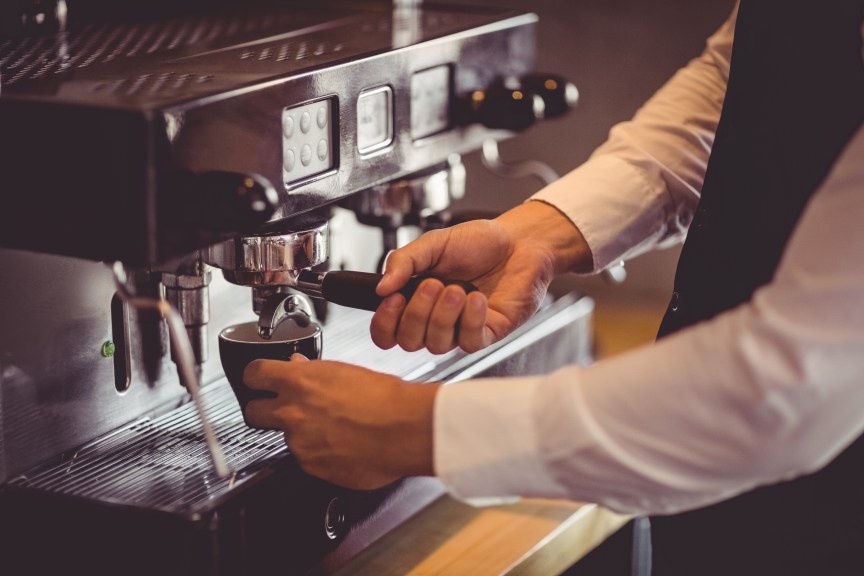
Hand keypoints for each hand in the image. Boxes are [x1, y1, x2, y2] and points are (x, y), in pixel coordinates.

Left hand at [243, 354, 439, 489]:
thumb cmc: (385, 399)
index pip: (253, 374)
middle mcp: (291, 412)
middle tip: (280, 408)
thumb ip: (313, 372)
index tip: (258, 380)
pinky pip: (306, 459)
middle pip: (252, 411)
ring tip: (331, 429)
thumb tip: (300, 368)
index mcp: (298, 381)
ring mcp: (299, 443)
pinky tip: (341, 445)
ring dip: (300, 433)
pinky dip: (319, 453)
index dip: (255, 377)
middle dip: (263, 409)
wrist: (405, 429)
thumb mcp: (344, 372)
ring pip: (285, 437)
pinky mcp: (311, 467)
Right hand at [372, 200, 591, 353]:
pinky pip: (469, 342)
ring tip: (457, 288)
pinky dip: (470, 320)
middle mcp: (435, 319)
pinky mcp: (487, 333)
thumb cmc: (478, 243)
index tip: (393, 299)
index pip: (387, 332)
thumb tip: (380, 286)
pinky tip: (477, 298)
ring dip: (443, 316)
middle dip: (417, 313)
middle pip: (408, 341)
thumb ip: (403, 261)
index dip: (384, 323)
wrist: (519, 241)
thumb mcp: (433, 244)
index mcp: (415, 300)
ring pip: (437, 345)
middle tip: (433, 284)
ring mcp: (460, 329)